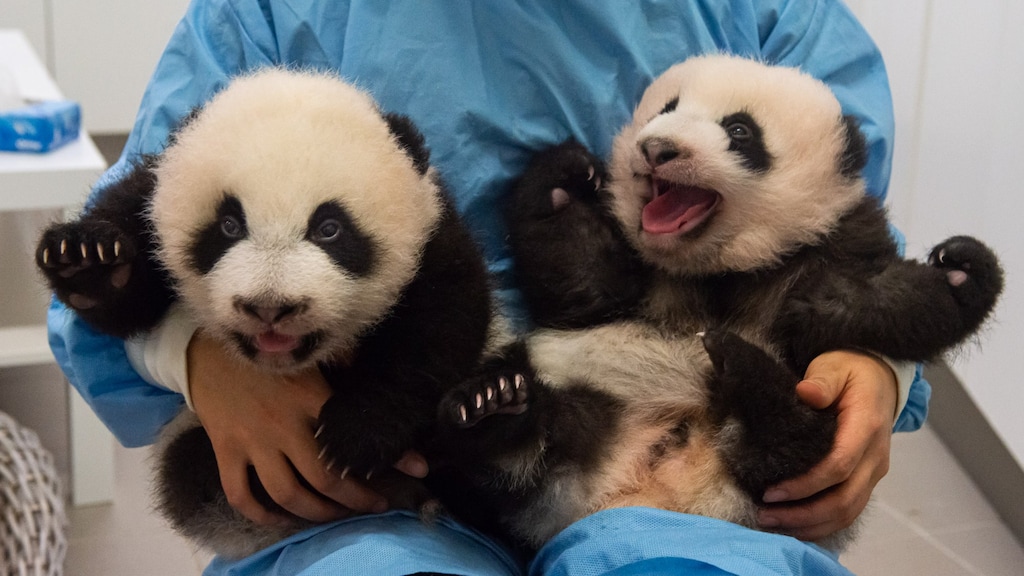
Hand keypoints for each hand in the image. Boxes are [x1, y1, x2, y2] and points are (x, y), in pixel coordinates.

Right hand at [187, 331, 428, 525]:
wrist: (205, 348)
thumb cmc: (266, 350)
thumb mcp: (310, 353)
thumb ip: (344, 363)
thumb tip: (378, 376)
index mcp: (310, 396)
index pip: (353, 435)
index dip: (390, 457)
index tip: (417, 470)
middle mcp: (282, 425)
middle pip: (324, 478)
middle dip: (356, 499)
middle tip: (377, 504)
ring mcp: (251, 442)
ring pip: (287, 494)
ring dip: (316, 513)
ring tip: (336, 515)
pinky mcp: (225, 452)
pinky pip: (241, 496)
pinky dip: (262, 515)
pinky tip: (283, 518)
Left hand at [757, 350, 896, 540]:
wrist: (878, 378)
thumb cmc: (849, 370)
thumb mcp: (833, 365)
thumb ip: (821, 380)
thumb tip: (807, 393)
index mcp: (867, 427)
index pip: (838, 466)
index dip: (805, 484)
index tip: (771, 491)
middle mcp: (875, 455)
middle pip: (844, 499)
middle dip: (803, 514)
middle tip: (764, 515)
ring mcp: (874, 470)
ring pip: (848, 512)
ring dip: (811, 524)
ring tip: (773, 523)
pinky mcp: (867, 479)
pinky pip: (849, 510)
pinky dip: (822, 523)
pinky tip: (794, 525)